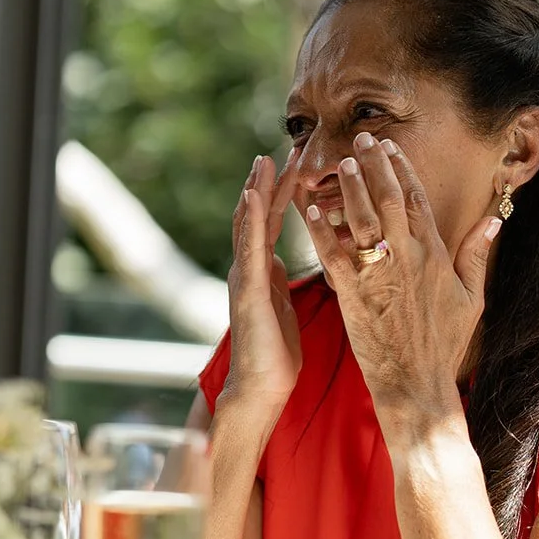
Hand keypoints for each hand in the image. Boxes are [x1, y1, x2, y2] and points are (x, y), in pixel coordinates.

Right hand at [223, 152, 301, 416]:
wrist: (260, 387)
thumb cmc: (276, 353)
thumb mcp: (286, 305)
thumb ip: (285, 281)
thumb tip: (294, 264)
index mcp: (262, 271)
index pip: (273, 222)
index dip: (281, 193)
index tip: (293, 164)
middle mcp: (249, 268)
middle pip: (258, 215)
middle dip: (266, 183)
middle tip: (278, 150)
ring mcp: (245, 277)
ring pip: (250, 225)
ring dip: (256, 191)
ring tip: (262, 161)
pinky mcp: (247, 289)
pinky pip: (251, 248)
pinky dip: (252, 220)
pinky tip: (254, 196)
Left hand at [304, 134, 499, 425]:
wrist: (416, 384)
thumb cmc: (443, 344)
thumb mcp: (471, 297)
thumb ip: (476, 254)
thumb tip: (494, 218)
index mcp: (434, 255)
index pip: (416, 200)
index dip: (403, 170)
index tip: (391, 148)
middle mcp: (406, 258)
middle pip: (388, 200)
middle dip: (375, 166)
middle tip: (361, 138)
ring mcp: (378, 274)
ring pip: (361, 220)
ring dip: (349, 189)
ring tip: (339, 163)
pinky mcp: (351, 293)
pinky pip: (332, 255)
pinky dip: (320, 231)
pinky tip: (308, 211)